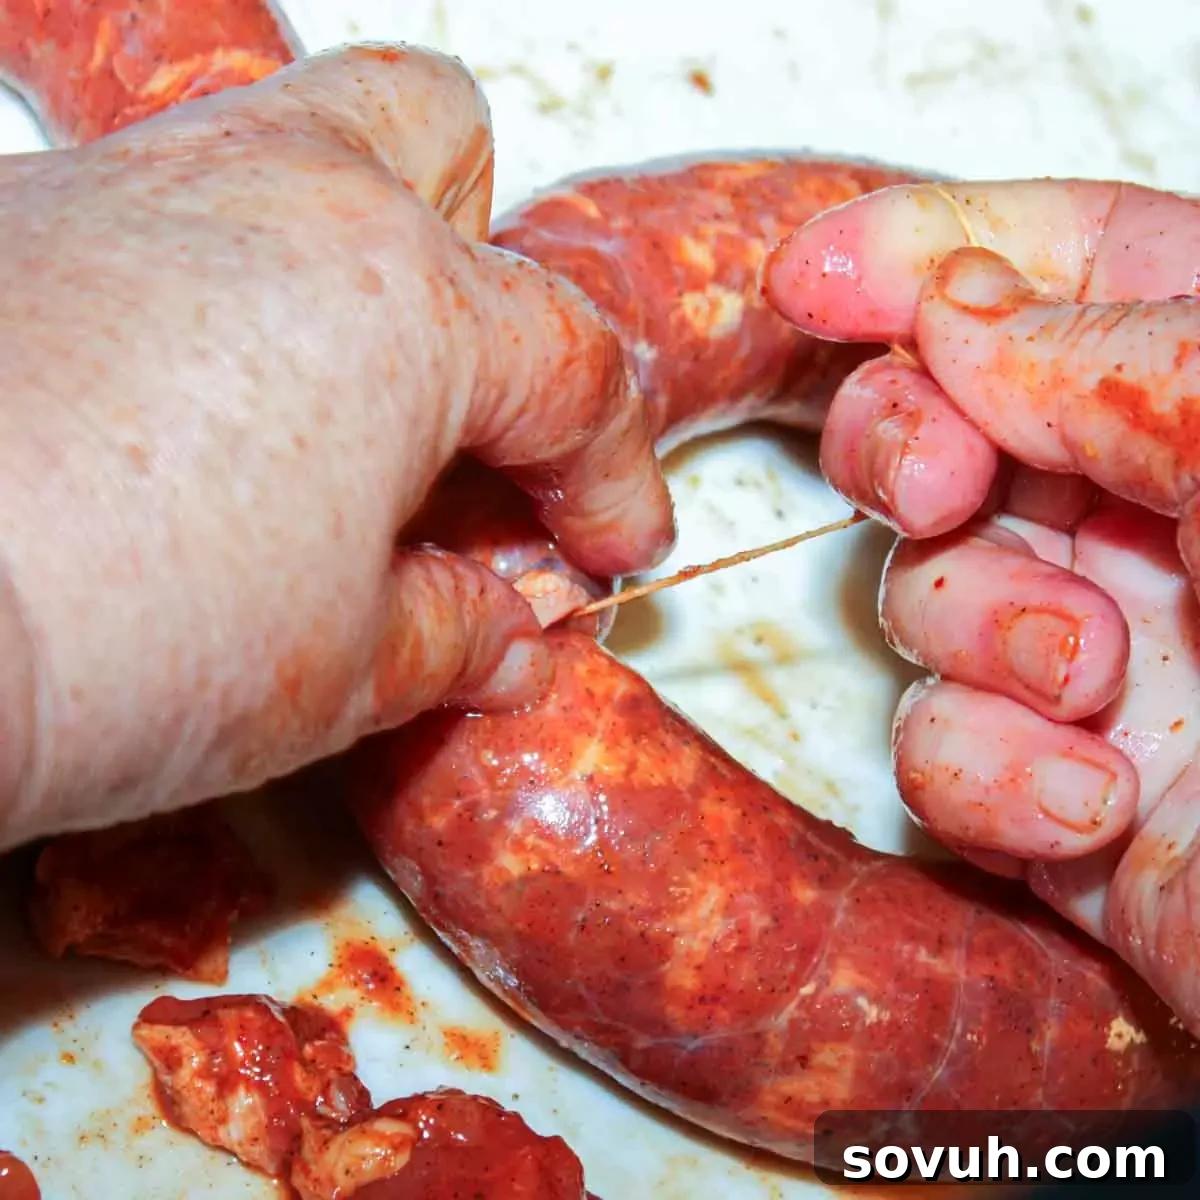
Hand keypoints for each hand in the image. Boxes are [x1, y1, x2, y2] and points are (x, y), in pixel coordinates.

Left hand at [0, 45, 674, 850]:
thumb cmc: (111, 639)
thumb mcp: (344, 673)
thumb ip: (461, 636)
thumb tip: (510, 633)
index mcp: (403, 302)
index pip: (577, 371)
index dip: (618, 474)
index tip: (615, 548)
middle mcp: (279, 198)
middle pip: (444, 139)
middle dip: (492, 265)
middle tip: (472, 403)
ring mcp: (141, 186)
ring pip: (302, 137)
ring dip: (360, 257)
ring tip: (346, 401)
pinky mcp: (29, 222)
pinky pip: (175, 210)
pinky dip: (229, 297)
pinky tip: (200, 420)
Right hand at [763, 179, 1199, 1033]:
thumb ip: (1109, 357)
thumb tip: (952, 311)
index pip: (1071, 266)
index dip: (928, 250)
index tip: (814, 276)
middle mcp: (1154, 520)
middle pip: (947, 422)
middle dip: (902, 443)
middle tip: (932, 484)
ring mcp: (1094, 656)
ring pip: (918, 590)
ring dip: (974, 627)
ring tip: (1091, 678)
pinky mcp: (1052, 786)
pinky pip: (934, 748)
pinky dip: (985, 774)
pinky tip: (1093, 807)